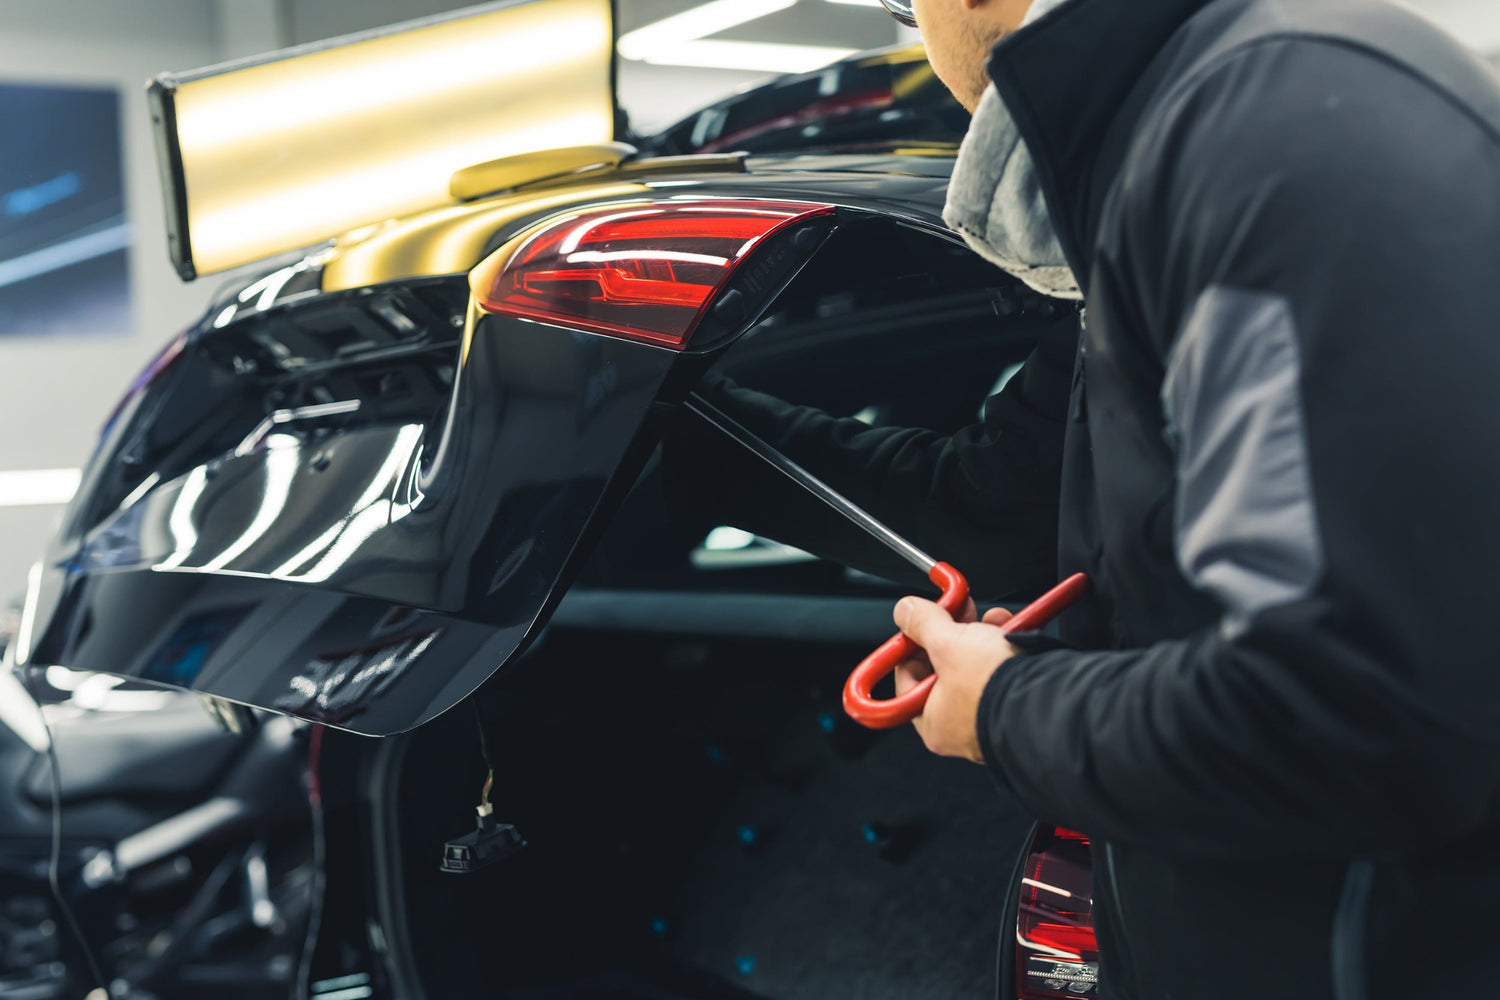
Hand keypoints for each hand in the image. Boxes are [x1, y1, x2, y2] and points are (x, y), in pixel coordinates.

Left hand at [892, 598, 1019, 762]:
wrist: (1055, 701)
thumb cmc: (995, 689)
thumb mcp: (949, 644)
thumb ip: (923, 623)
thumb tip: (905, 611)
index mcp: (933, 722)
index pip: (908, 678)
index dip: (911, 644)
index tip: (918, 622)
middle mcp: (961, 726)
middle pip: (944, 667)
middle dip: (953, 632)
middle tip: (957, 610)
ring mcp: (992, 714)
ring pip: (977, 664)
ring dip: (982, 633)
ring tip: (991, 617)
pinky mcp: (1020, 701)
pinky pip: (1005, 669)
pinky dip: (1007, 644)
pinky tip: (1012, 626)